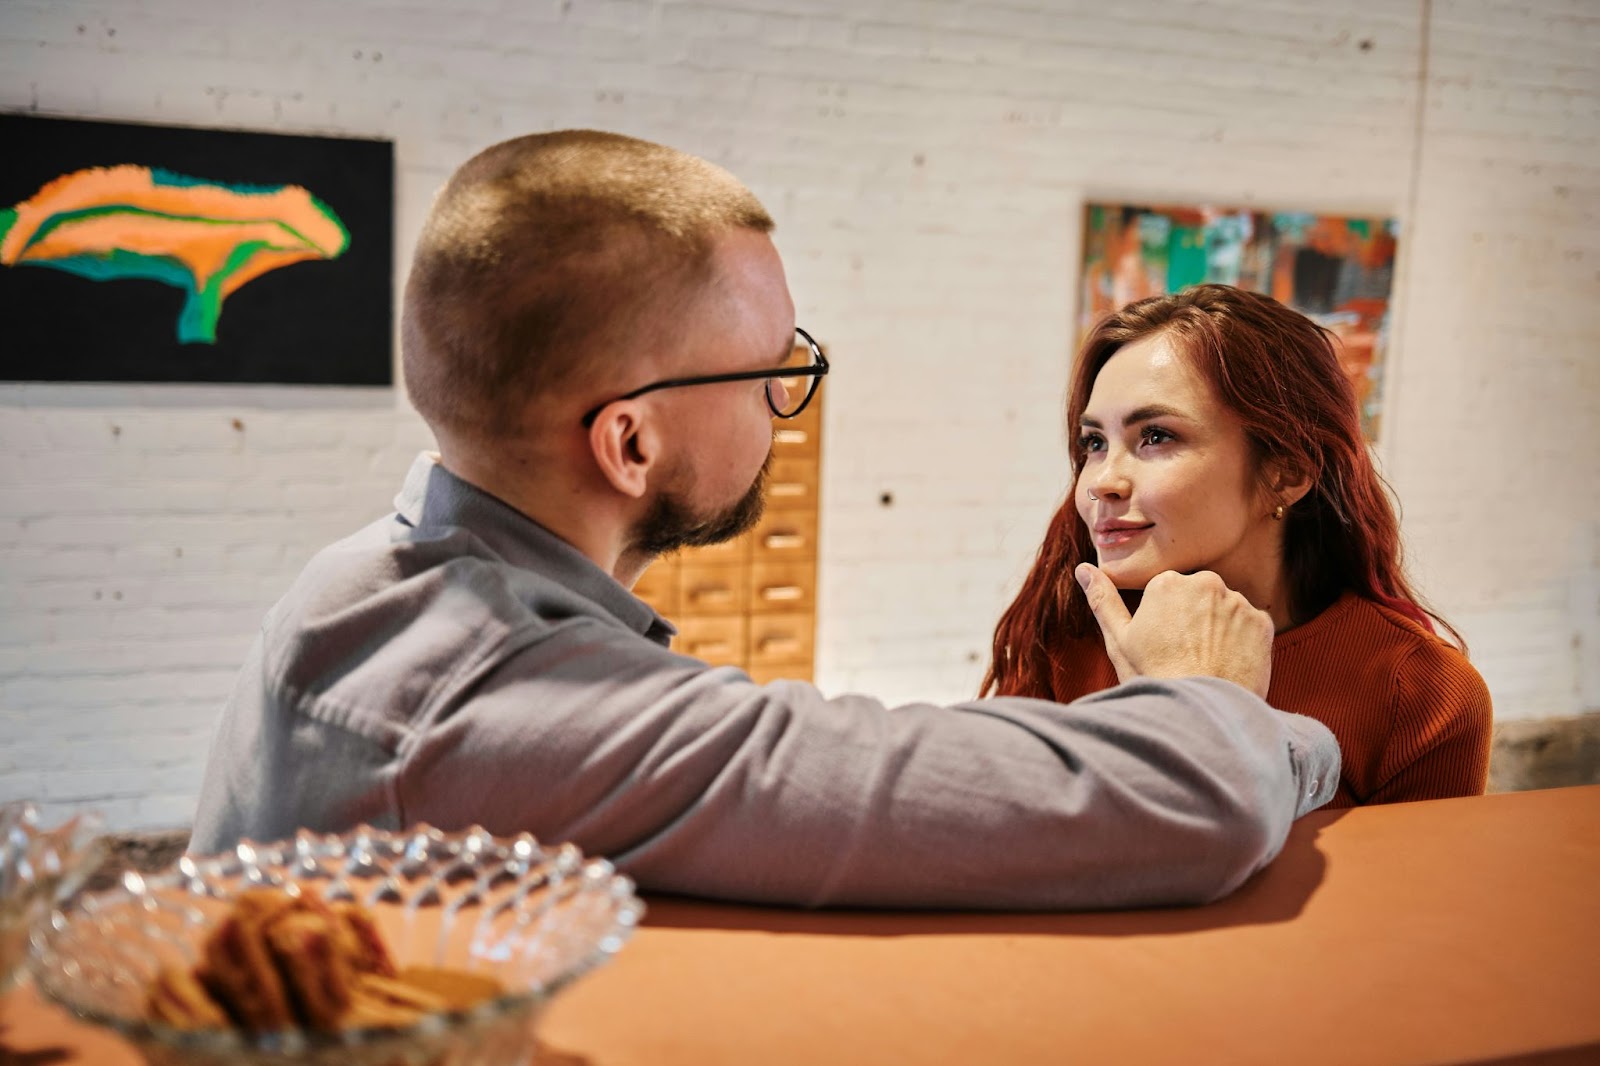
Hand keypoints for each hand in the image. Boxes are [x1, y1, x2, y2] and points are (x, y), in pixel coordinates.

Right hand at [1075, 563, 1272, 698]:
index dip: (1164, 622)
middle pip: (1199, 596)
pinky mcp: (1263, 623)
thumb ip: (1102, 599)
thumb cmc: (1154, 678)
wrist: (1201, 714)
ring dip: (1219, 630)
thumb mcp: (1119, 640)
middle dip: (1193, 619)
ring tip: (1207, 663)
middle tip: (1184, 655)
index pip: (1168, 593)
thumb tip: (1083, 569)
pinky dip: (1242, 643)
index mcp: (1167, 582)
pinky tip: (1227, 665)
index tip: (1163, 645)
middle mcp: (1206, 582)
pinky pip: (1251, 626)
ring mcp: (1238, 602)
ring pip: (1226, 610)